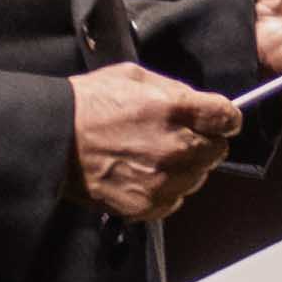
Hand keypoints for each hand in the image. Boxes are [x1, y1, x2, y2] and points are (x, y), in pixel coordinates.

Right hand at [69, 62, 242, 225]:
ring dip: (185, 167)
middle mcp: (174, 147)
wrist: (52, 137)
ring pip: (198, 177)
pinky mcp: (147, 204)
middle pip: (218, 151)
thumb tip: (200, 104)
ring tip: (154, 156)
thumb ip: (175, 90)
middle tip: (177, 137)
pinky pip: (176, 200)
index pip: (228, 118)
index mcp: (174, 109)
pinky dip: (167, 190)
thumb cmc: (88, 104)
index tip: (217, 120)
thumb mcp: (135, 76)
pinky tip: (145, 174)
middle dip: (203, 142)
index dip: (224, 118)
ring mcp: (162, 180)